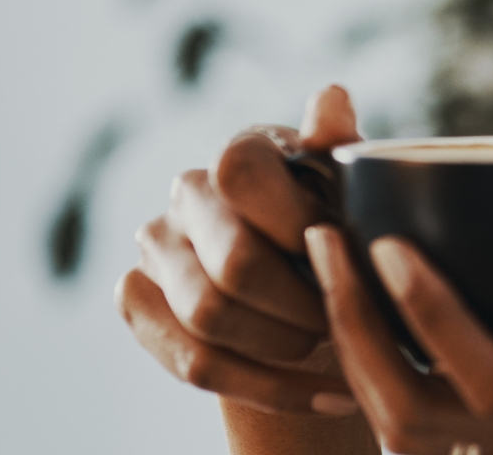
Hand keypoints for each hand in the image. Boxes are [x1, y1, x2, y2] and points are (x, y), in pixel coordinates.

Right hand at [116, 85, 364, 416]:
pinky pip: (194, 364)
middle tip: (344, 317)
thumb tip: (332, 96)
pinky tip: (325, 395)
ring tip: (331, 347)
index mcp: (240, 152)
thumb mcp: (354, 187)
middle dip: (301, 304)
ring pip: (209, 319)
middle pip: (232, 264)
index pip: (242, 176)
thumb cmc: (339, 225)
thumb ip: (340, 146)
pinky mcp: (138, 302)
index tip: (346, 255)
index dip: (300, 226)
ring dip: (284, 347)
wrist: (305, 285)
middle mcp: (187, 194)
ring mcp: (155, 249)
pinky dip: (267, 388)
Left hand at [305, 227, 492, 454]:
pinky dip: (386, 355)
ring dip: (357, 343)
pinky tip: (363, 304)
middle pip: (412, 412)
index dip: (420, 313)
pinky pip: (437, 400)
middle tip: (324, 236)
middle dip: (353, 329)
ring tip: (328, 255)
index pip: (477, 374)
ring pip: (412, 415)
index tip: (381, 239)